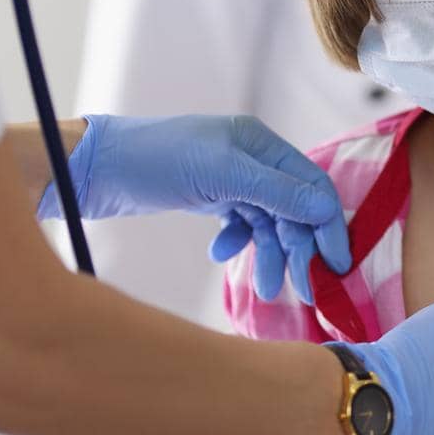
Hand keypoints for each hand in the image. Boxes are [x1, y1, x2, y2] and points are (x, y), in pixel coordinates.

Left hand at [37, 115, 350, 298]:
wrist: (98, 168)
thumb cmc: (157, 159)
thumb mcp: (222, 174)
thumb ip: (276, 192)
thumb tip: (326, 210)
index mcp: (261, 143)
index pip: (311, 185)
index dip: (327, 225)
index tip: (336, 265)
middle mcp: (252, 158)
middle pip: (293, 209)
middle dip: (298, 249)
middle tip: (304, 291)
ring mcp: (231, 178)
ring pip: (267, 222)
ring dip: (269, 254)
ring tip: (265, 289)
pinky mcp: (211, 196)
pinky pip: (240, 224)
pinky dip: (237, 242)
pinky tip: (220, 254)